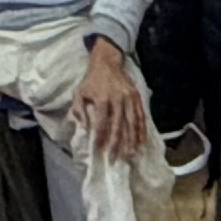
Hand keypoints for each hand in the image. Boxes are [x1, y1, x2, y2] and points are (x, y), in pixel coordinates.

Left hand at [73, 42, 149, 167]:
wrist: (107, 62)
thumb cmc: (92, 80)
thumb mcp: (80, 92)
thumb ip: (78, 109)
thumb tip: (82, 127)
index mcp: (102, 98)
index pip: (102, 122)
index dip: (101, 137)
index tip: (100, 151)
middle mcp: (118, 99)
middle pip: (119, 125)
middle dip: (118, 144)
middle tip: (117, 159)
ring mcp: (129, 98)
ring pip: (132, 122)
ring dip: (132, 140)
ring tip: (131, 154)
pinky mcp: (137, 97)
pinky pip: (141, 116)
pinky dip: (142, 130)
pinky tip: (142, 141)